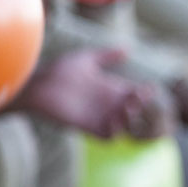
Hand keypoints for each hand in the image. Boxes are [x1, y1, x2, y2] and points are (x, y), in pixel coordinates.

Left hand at [21, 49, 172, 137]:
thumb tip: (128, 49)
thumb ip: (106, 55)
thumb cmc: (58, 70)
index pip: (133, 93)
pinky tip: (116, 120)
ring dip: (130, 119)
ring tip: (127, 108)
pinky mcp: (89, 127)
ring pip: (125, 125)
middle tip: (136, 96)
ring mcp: (98, 116)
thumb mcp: (86, 59)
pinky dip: (117, 132)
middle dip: (141, 105)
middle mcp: (105, 103)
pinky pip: (109, 137)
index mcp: (107, 87)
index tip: (148, 88)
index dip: (144, 93)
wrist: (39, 85)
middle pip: (133, 109)